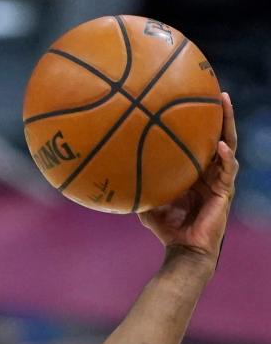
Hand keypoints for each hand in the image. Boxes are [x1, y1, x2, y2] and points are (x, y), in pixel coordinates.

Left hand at [139, 92, 237, 265]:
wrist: (184, 251)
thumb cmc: (168, 230)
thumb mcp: (149, 206)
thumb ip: (139, 190)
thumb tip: (115, 178)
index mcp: (196, 173)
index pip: (202, 142)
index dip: (202, 123)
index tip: (197, 100)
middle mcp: (211, 173)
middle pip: (219, 136)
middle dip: (221, 114)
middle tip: (218, 92)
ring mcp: (220, 181)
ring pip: (229, 146)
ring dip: (228, 125)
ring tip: (225, 105)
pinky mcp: (225, 192)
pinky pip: (228, 170)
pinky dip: (225, 158)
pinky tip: (220, 146)